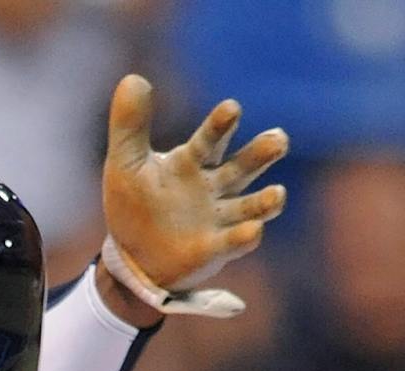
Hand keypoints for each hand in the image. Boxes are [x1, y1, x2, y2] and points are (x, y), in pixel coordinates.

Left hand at [100, 74, 287, 308]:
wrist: (132, 258)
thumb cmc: (134, 207)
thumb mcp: (125, 165)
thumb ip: (129, 125)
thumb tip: (133, 77)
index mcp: (192, 162)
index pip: (211, 138)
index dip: (221, 125)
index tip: (232, 109)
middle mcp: (214, 186)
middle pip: (244, 166)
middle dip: (261, 153)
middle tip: (279, 139)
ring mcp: (219, 218)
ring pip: (251, 205)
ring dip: (267, 201)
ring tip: (277, 195)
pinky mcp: (217, 248)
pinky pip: (235, 241)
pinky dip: (246, 236)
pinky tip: (254, 230)